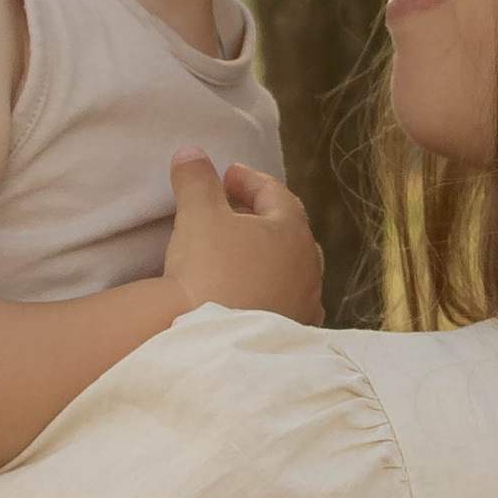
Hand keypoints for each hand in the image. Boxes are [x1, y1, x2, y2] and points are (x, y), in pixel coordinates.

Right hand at [163, 149, 323, 326]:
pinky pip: (284, 304)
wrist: (208, 344)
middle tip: (235, 210)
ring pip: (290, 272)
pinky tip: (249, 296)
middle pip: (289, 233)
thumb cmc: (208, 271)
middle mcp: (308, 270)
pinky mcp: (290, 338)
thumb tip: (190, 154)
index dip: (249, 180)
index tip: (227, 175)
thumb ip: (196, 180)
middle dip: (262, 217)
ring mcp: (303, 307)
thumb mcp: (197, 215)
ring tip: (240, 254)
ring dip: (267, 258)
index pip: (276, 194)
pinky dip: (268, 291)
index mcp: (293, 234)